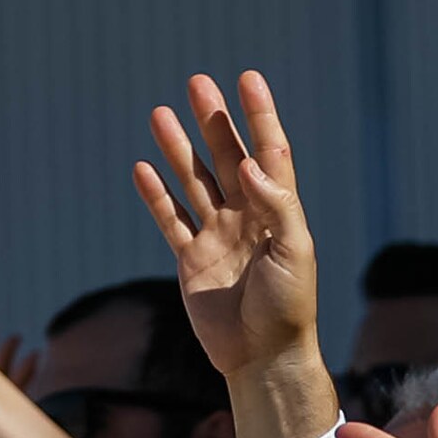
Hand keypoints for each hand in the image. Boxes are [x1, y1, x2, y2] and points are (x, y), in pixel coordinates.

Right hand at [134, 68, 320, 385]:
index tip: (248, 79)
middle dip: (213, 121)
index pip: (269, 152)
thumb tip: (252, 163)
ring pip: (194, 182)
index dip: (259, 115)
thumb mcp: (295, 251)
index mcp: (277, 211)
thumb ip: (277, 204)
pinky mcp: (192, 261)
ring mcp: (217, 237)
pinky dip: (156, 196)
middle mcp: (247, 218)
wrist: (262, 357)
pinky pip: (170, 220)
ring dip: (178, 149)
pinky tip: (143, 168)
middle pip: (227, 157)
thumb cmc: (288, 307)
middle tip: (197, 83)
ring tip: (160, 113)